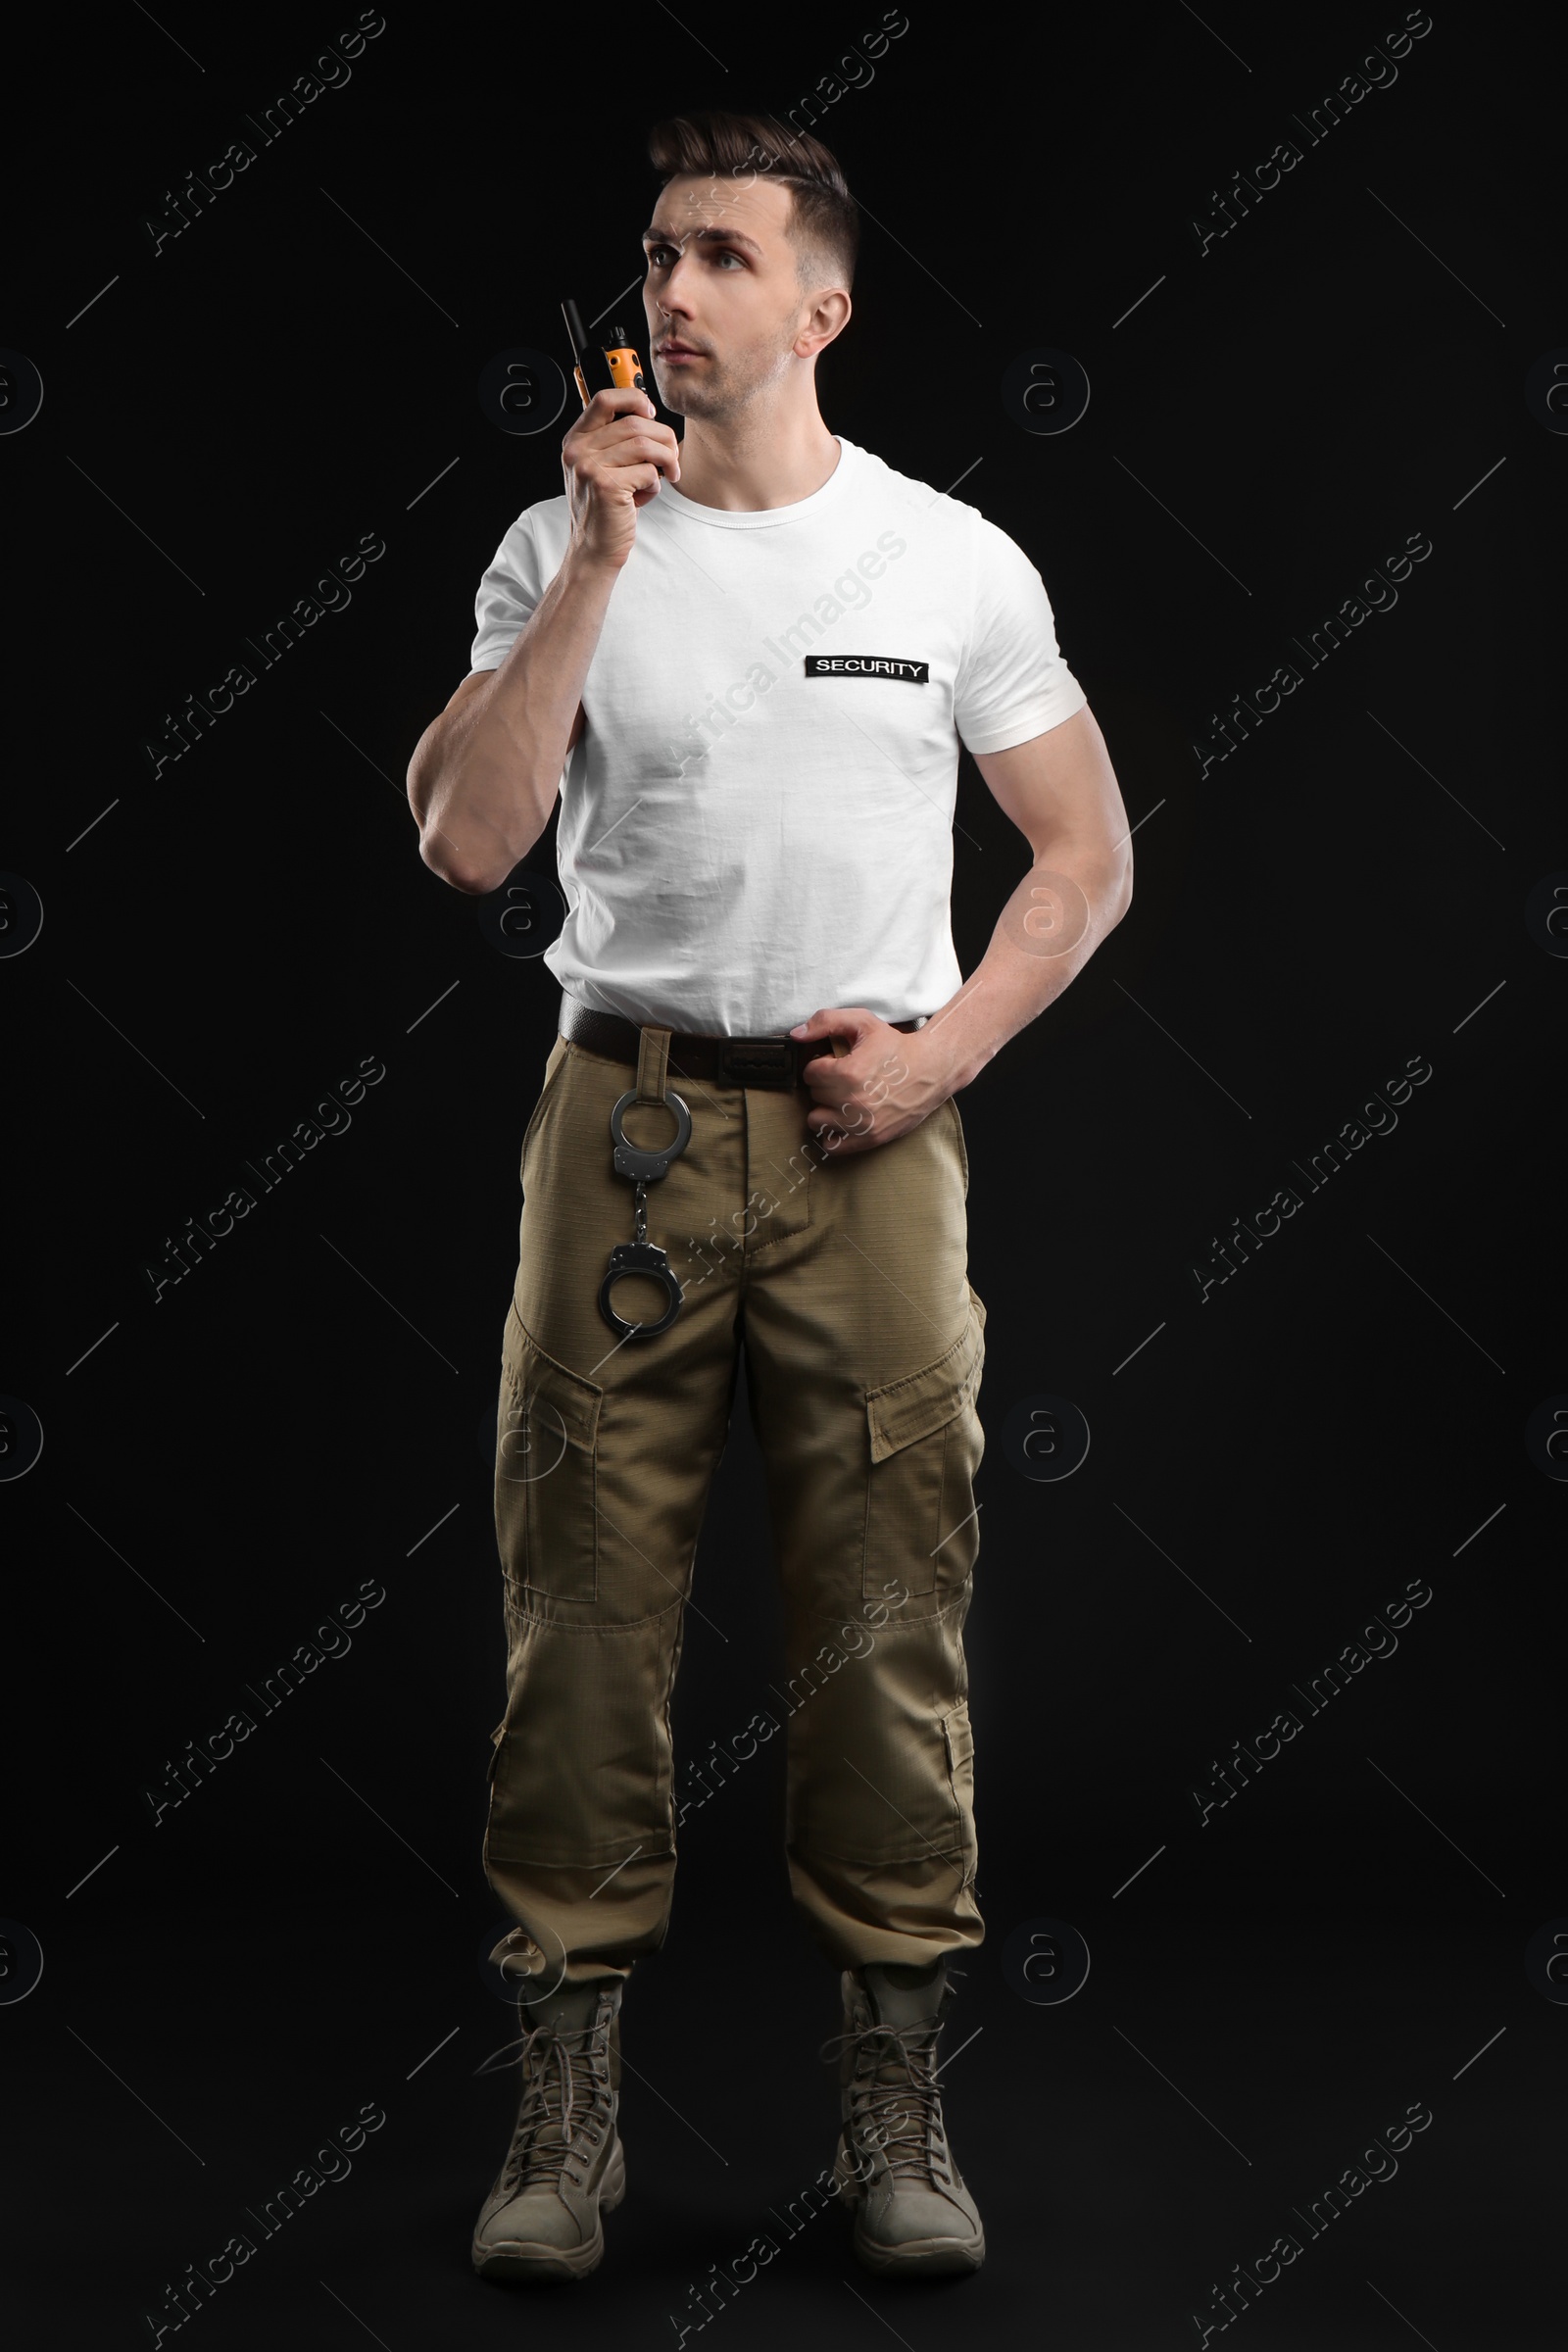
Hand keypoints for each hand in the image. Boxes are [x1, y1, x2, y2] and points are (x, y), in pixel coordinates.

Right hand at [561, 386, 681, 570]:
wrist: (593, 549)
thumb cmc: (604, 510)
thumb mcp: (601, 468)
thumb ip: (615, 441)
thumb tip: (649, 417)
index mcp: (576, 440)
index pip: (605, 399)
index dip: (634, 399)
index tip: (651, 416)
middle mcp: (578, 450)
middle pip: (634, 423)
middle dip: (664, 438)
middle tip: (672, 457)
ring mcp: (589, 467)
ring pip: (645, 445)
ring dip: (666, 460)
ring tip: (667, 475)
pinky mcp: (607, 486)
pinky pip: (648, 472)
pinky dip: (655, 485)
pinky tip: (644, 497)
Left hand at [789, 1008, 952, 1158]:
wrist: (932, 1069)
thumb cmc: (897, 1046)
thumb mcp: (863, 1022)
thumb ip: (826, 1021)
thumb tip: (796, 1035)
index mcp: (849, 1073)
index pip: (810, 1073)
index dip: (821, 1064)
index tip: (835, 1063)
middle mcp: (854, 1102)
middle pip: (814, 1095)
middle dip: (825, 1084)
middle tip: (845, 1077)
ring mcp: (862, 1124)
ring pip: (817, 1120)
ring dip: (825, 1108)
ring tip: (842, 1097)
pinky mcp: (870, 1138)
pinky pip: (832, 1145)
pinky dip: (833, 1132)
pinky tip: (843, 1117)